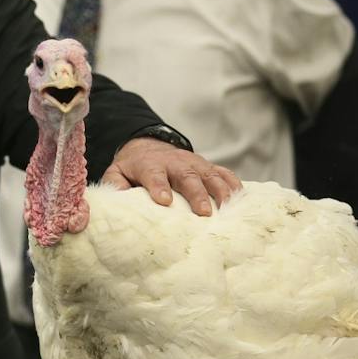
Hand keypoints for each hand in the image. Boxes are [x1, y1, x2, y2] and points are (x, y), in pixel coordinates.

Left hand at [102, 137, 239, 215]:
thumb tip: (118, 203)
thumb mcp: (117, 173)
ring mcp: (195, 163)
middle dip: (197, 194)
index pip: (154, 175)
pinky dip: (234, 184)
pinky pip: (224, 173)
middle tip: (204, 212)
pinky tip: (242, 199)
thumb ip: (116, 186)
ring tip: (229, 208)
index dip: (159, 186)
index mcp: (150, 165)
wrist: (148, 146)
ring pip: (210, 175)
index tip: (164, 201)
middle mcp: (175, 162)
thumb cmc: (133, 168)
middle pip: (188, 177)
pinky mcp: (208, 166)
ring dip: (221, 191)